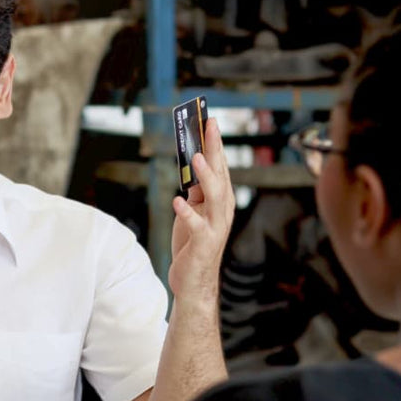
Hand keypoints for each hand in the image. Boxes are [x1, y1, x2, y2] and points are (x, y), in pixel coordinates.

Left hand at [169, 117, 234, 303]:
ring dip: (206, 176)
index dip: (215, 143)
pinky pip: (196, 226)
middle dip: (215, 149)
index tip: (209, 119)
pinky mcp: (203, 244)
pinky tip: (178, 201)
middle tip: (208, 125)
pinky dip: (188, 213)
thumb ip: (195, 190)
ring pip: (215, 197)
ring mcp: (215, 227)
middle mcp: (223, 211)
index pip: (219, 166)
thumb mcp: (191, 211)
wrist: (193, 281)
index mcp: (220, 200)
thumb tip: (191, 163)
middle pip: (221, 174)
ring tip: (196, 157)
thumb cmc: (191, 243)